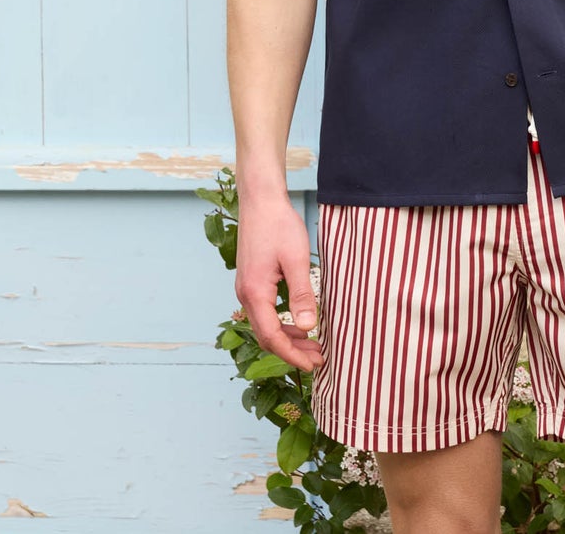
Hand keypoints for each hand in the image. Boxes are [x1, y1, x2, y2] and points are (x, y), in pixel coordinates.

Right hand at [235, 192, 322, 372]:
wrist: (260, 200)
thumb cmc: (278, 225)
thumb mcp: (296, 259)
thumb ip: (302, 294)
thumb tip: (308, 328)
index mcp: (255, 293)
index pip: (272, 337)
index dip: (292, 355)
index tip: (313, 364)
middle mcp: (246, 294)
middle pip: (266, 335)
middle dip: (291, 351)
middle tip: (318, 358)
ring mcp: (246, 287)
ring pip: (265, 324)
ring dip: (287, 338)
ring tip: (312, 344)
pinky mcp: (252, 280)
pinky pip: (264, 311)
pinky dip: (281, 323)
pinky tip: (299, 322)